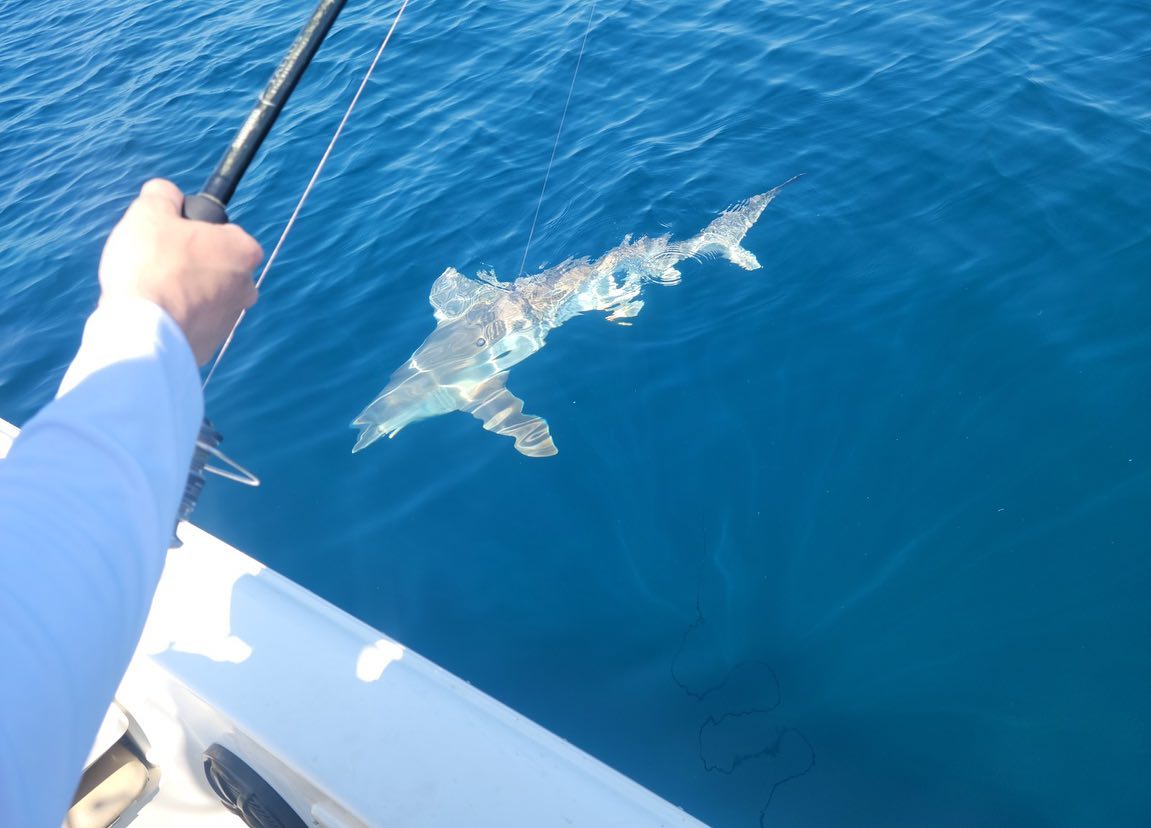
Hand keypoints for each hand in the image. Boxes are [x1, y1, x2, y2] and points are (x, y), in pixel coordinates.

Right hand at [98, 179, 262, 365]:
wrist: (144, 331)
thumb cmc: (151, 266)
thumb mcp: (149, 212)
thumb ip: (163, 194)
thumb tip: (167, 193)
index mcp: (244, 252)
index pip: (223, 232)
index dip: (193, 230)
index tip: (170, 236)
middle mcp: (246, 287)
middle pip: (214, 265)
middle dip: (189, 262)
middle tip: (156, 262)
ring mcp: (230, 319)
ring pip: (203, 295)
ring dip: (182, 290)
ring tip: (152, 290)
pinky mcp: (211, 344)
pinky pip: (192, 322)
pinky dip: (176, 316)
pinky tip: (154, 314)